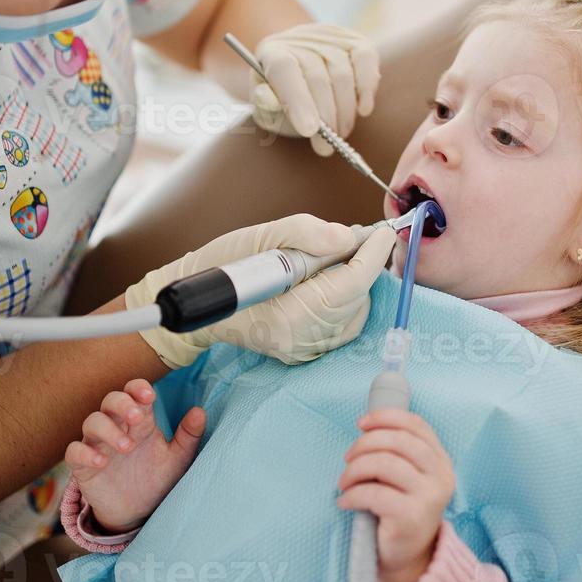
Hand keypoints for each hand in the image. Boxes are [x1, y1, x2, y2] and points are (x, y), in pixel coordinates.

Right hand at [64, 378, 205, 533]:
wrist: (137, 513)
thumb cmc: (156, 479)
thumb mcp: (177, 459)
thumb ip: (188, 436)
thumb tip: (200, 411)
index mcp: (140, 422)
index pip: (133, 393)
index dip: (137, 388)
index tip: (149, 395)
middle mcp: (117, 428)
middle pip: (110, 401)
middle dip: (122, 403)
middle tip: (136, 417)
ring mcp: (98, 445)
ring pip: (91, 422)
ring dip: (107, 429)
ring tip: (126, 446)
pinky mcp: (83, 466)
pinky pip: (74, 451)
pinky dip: (85, 453)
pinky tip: (102, 462)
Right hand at [135, 213, 394, 367]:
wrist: (195, 303)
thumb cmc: (220, 266)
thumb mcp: (258, 236)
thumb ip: (305, 233)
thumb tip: (348, 237)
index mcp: (288, 315)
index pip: (350, 283)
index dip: (373, 254)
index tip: (386, 231)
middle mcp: (299, 339)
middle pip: (357, 298)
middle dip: (365, 265)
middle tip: (358, 237)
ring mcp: (302, 349)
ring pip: (355, 312)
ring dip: (356, 282)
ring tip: (336, 257)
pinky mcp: (304, 350)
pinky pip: (343, 324)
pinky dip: (346, 298)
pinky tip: (330, 280)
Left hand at [250, 23, 380, 155]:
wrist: (301, 71)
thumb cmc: (282, 96)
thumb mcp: (267, 107)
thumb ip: (266, 105)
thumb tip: (267, 99)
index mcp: (272, 52)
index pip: (283, 69)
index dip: (297, 100)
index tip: (309, 130)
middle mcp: (300, 39)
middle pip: (317, 76)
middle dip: (325, 117)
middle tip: (326, 147)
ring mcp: (330, 37)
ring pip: (343, 73)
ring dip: (344, 110)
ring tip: (339, 133)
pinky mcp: (355, 41)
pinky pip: (366, 60)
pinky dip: (366, 87)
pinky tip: (363, 110)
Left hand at [336, 409, 455, 581]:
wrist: (407, 558)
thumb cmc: (399, 510)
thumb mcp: (406, 476)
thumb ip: (397, 451)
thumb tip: (366, 425)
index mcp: (440, 461)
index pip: (416, 426)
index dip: (386, 418)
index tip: (361, 423)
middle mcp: (440, 476)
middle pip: (397, 441)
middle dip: (364, 444)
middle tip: (347, 459)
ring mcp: (429, 497)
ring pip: (383, 464)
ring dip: (354, 470)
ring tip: (344, 482)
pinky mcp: (411, 517)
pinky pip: (373, 493)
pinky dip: (352, 494)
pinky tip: (345, 501)